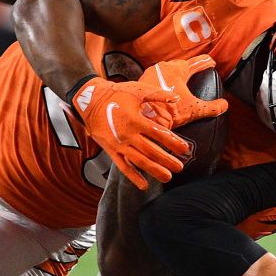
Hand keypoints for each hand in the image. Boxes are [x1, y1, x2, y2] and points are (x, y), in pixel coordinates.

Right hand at [70, 76, 189, 189]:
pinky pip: (123, 166)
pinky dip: (133, 177)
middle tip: (180, 167)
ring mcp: (118, 144)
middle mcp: (128, 134)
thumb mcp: (138, 90)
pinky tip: (144, 185)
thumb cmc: (116, 94)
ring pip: (139, 161)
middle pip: (151, 151)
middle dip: (167, 160)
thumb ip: (158, 95)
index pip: (159, 134)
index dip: (173, 142)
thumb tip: (177, 97)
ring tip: (167, 177)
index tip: (185, 149)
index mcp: (136, 120)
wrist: (90, 100)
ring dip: (154, 170)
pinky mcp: (110, 150)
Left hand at [137, 55, 227, 126]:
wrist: (144, 117)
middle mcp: (163, 67)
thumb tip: (224, 106)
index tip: (211, 63)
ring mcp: (151, 73)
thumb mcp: (194, 110)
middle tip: (196, 72)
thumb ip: (212, 108)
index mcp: (178, 69)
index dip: (206, 62)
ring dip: (174, 75)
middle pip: (181, 64)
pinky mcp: (142, 82)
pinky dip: (162, 82)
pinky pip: (156, 78)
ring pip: (166, 70)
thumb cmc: (168, 111)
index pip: (197, 62)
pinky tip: (165, 90)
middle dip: (189, 68)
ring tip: (180, 82)